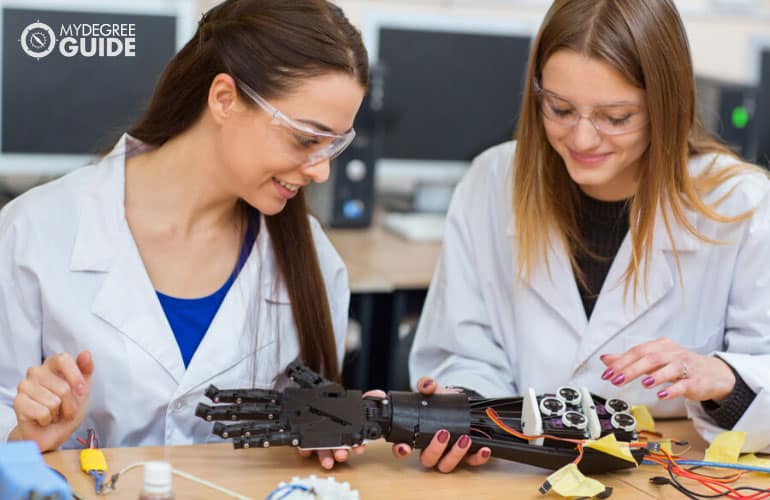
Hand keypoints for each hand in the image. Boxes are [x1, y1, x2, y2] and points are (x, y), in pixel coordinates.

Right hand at [11, 351, 93, 450]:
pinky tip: (44, 419)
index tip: (82, 391)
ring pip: (54, 402)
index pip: (63, 359)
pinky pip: (42, 412)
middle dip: (70, 403)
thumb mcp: (83, 389)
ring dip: (58, 413)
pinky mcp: (18, 402)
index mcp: (52, 364)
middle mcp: (36, 372)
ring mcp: (24, 386)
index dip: (75, 377)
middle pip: (63, 387)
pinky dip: (47, 420)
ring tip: (53, 413)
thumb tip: (86, 353)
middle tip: (64, 408)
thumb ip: (86, 370)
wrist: (52, 432)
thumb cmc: (67, 408)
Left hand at [298, 389, 386, 469]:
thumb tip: (378, 394)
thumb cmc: (329, 401)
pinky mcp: (303, 438)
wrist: (306, 399)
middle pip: (337, 447)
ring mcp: (317, 438)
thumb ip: (365, 396)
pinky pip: (303, 445)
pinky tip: (306, 449)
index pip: (352, 438)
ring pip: (322, 450)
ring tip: (328, 461)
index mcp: (343, 426)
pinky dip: (305, 448)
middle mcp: (332, 434)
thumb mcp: (348, 397)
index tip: (359, 449)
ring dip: (325, 456)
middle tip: (342, 456)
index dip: (356, 444)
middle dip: (340, 453)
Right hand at [391, 377, 490, 472]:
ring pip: (447, 465)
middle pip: (427, 460)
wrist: (463, 405)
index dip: (401, 450)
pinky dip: (478, 458)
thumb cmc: (444, 403)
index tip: (405, 447)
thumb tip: (427, 385)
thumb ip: (427, 385)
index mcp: (418, 436)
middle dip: (435, 449)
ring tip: (464, 438)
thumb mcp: (435, 391)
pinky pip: (472, 463)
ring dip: (456, 455)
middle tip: (443, 433)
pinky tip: (483, 448)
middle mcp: (432, 450)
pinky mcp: (467, 458)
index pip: (404, 448)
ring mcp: (449, 456)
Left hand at [600, 338, 735, 401]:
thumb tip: (606, 359)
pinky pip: (683, 384)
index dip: (621, 362)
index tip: (607, 374)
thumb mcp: (654, 360)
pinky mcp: (695, 381)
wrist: (713, 374)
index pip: (638, 351)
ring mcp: (685, 366)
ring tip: (643, 383)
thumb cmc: (679, 366)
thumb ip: (630, 360)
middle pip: (650, 358)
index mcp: (661, 346)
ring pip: (668, 368)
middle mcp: (672, 353)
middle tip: (616, 379)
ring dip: (655, 376)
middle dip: (631, 369)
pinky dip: (672, 389)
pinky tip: (661, 396)